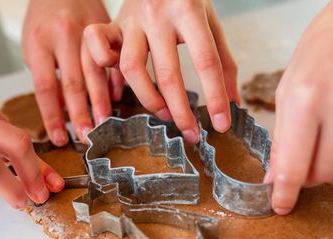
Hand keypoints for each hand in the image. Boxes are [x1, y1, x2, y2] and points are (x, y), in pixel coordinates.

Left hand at [22, 0, 124, 145]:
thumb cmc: (43, 20)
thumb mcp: (33, 47)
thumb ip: (46, 77)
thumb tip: (60, 110)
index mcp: (40, 41)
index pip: (46, 87)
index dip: (53, 116)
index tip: (60, 138)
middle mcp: (64, 35)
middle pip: (73, 83)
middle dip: (81, 114)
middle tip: (86, 137)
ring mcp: (87, 30)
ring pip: (96, 72)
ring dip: (101, 101)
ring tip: (103, 123)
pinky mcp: (106, 27)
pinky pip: (114, 58)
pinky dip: (116, 81)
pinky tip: (117, 98)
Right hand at [84, 0, 239, 143]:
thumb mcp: (211, 22)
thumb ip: (224, 61)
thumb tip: (235, 103)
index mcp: (190, 10)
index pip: (206, 61)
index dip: (215, 97)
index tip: (220, 124)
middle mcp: (158, 15)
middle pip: (168, 73)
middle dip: (180, 111)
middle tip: (191, 133)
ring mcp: (131, 20)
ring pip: (131, 68)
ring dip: (148, 99)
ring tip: (163, 113)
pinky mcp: (112, 25)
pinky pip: (97, 47)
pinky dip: (103, 68)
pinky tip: (117, 88)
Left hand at [267, 0, 332, 214]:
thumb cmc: (327, 45)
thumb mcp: (291, 84)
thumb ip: (283, 134)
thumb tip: (277, 177)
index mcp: (307, 96)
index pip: (293, 165)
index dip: (284, 192)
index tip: (280, 206)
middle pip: (323, 175)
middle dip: (308, 175)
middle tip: (304, 159)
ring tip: (330, 143)